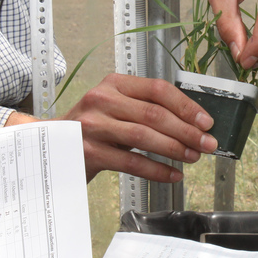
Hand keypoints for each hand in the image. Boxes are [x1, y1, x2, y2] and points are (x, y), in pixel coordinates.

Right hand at [7, 73, 216, 182]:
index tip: (206, 122)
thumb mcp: (117, 109)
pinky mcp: (89, 151)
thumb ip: (146, 110)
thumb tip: (192, 124)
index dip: (186, 106)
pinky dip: (156, 169)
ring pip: (143, 136)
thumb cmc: (92, 128)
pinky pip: (131, 162)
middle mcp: (102, 99)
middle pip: (154, 114)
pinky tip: (172, 174)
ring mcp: (93, 125)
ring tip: (193, 157)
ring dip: (174, 148)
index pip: (158, 89)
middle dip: (186, 131)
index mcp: (114, 84)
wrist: (49, 146)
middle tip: (208, 144)